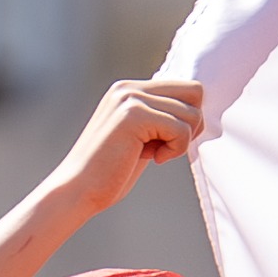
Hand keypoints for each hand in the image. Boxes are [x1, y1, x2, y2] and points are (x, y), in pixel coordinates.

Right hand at [40, 79, 205, 217]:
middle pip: (195, 91)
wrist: (79, 189)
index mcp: (130, 90)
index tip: (167, 141)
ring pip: (191, 113)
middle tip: (168, 146)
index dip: (188, 118)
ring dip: (181, 142)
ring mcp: (130, 98)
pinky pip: (181, 129)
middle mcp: (129, 88)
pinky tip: (152, 158)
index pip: (186, 88)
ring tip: (154, 154)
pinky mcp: (133, 115)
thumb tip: (198, 113)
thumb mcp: (142, 138)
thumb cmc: (112, 172)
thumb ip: (162, 120)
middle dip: (192, 124)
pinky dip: (175, 150)